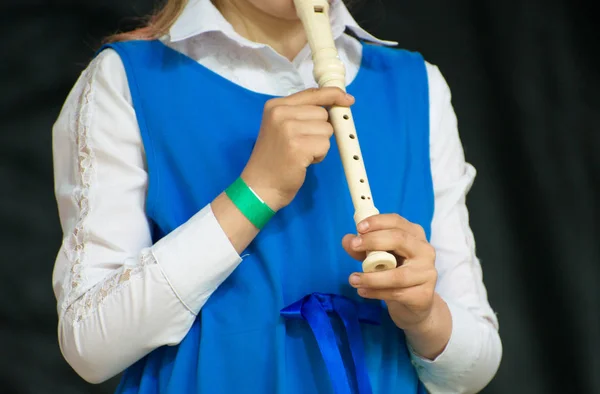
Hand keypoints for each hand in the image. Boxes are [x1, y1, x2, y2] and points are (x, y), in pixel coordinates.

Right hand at [241, 88, 354, 210]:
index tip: (347, 99)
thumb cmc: (274, 159)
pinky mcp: (298, 146)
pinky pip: (325, 145)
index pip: (312, 93)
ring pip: (327, 129)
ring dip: (320, 144)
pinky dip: (319, 155)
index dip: (333, 95)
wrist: (259, 186)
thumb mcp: (281, 127)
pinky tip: (303, 161)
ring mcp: (288, 129)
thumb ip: (301, 113)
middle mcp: (280, 113)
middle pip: (323, 113)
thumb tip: (335, 103)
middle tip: (301, 144)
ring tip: (301, 154)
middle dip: (320, 130)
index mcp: (275, 105)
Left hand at [342, 214, 438, 330]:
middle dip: (373, 241)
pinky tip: (363, 291)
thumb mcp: (378, 257)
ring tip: (353, 279)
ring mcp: (427, 273)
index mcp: (414, 234)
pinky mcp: (424, 294)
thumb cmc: (396, 271)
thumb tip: (348, 240)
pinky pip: (396, 293)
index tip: (359, 228)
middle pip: (399, 240)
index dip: (377, 222)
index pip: (397, 221)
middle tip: (353, 246)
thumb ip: (363, 248)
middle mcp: (425, 250)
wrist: (415, 302)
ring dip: (371, 277)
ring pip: (397, 274)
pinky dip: (376, 292)